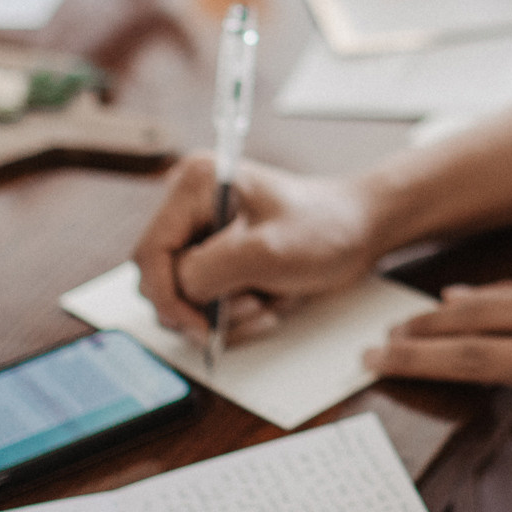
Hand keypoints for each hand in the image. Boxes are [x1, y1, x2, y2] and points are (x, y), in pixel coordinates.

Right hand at [132, 155, 378, 338]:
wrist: (361, 232)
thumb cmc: (325, 227)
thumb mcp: (269, 250)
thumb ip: (211, 271)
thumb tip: (180, 295)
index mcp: (195, 186)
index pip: (150, 253)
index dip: (166, 296)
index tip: (198, 325)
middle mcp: (191, 210)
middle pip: (162, 281)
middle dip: (206, 306)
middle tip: (252, 303)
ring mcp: (204, 238)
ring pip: (185, 301)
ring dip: (227, 315)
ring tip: (269, 301)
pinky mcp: (218, 263)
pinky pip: (208, 307)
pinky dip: (238, 317)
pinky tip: (271, 303)